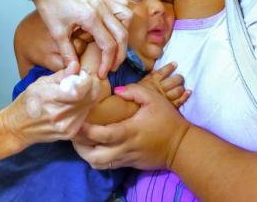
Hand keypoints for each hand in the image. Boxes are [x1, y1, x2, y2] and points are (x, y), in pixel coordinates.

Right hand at [1, 61, 101, 148]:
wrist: (18, 128)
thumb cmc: (26, 103)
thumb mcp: (39, 83)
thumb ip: (60, 75)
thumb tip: (76, 66)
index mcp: (50, 98)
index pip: (80, 90)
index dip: (87, 79)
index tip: (83, 73)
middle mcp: (60, 115)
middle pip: (90, 97)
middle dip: (92, 85)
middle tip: (85, 79)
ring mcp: (66, 126)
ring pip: (90, 106)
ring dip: (89, 95)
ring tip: (79, 89)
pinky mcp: (70, 133)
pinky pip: (85, 115)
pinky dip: (84, 105)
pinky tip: (75, 102)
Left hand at [29, 0, 131, 77]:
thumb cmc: (50, 7)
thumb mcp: (56, 32)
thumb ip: (67, 53)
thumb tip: (74, 71)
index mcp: (90, 18)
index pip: (108, 45)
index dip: (107, 63)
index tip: (102, 73)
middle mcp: (102, 7)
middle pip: (122, 35)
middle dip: (120, 55)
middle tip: (112, 67)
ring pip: (127, 17)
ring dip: (124, 34)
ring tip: (115, 45)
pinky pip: (122, 4)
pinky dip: (123, 17)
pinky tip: (115, 26)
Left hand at [72, 82, 190, 169]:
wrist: (182, 146)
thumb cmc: (168, 120)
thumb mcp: (155, 99)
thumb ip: (135, 91)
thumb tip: (116, 91)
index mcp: (130, 131)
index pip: (103, 134)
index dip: (86, 130)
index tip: (75, 122)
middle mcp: (125, 148)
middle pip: (96, 156)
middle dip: (80, 148)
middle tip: (74, 134)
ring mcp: (127, 159)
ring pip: (99, 164)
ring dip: (87, 155)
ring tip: (80, 142)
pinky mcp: (129, 164)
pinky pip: (108, 165)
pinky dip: (97, 158)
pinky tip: (94, 147)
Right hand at [138, 62, 191, 108]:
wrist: (133, 111)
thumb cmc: (134, 99)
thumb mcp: (139, 85)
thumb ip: (148, 77)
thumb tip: (154, 70)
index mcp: (153, 82)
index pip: (163, 73)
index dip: (169, 68)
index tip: (175, 64)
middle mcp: (160, 89)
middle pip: (174, 81)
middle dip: (179, 78)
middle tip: (180, 77)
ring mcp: (166, 98)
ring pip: (178, 90)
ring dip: (181, 86)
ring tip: (182, 84)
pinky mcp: (169, 107)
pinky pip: (179, 101)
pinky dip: (185, 96)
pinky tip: (188, 92)